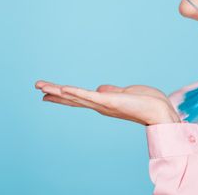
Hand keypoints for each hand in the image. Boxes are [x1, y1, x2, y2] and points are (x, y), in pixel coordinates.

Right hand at [34, 79, 181, 125]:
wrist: (160, 111)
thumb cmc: (146, 103)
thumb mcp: (126, 94)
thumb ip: (112, 91)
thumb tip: (100, 88)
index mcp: (103, 103)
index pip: (79, 97)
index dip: (63, 94)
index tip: (47, 92)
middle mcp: (100, 106)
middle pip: (73, 98)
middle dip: (54, 93)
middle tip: (36, 86)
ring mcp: (104, 104)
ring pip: (77, 96)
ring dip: (59, 91)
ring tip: (42, 86)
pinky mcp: (110, 102)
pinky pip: (90, 96)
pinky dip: (76, 92)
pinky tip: (63, 88)